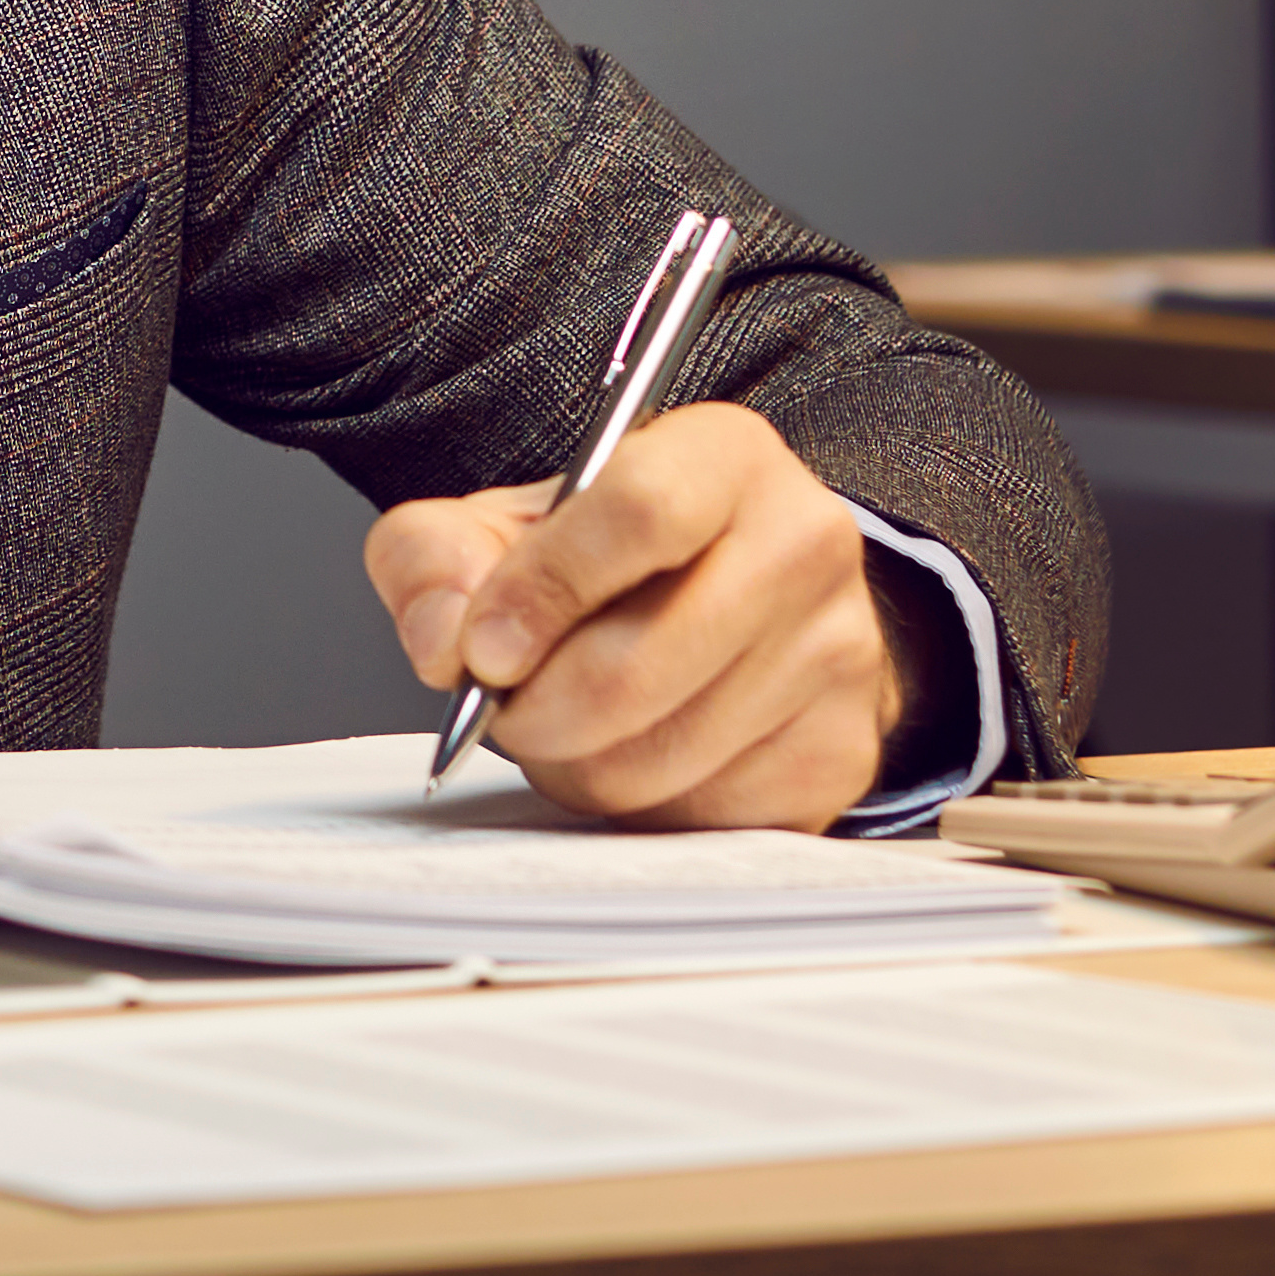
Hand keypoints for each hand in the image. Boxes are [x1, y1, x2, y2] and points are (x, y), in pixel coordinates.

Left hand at [364, 403, 905, 829]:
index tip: (483, 650)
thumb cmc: (614, 562)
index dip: (541, 593)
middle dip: (536, 711)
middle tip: (507, 709)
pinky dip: (639, 806)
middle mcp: (803, 543)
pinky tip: (636, 754)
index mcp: (725, 457)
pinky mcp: (839, 753)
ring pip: (658, 758)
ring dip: (577, 765)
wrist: (737, 606)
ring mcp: (837, 654)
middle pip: (635, 666)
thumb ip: (435, 556)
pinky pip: (701, 818)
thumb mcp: (506, 525)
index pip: (641, 512)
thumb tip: (444, 638)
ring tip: (570, 726)